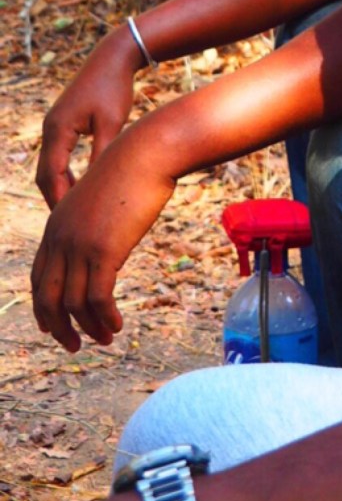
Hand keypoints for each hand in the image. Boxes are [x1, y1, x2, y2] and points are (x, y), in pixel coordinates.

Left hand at [31, 132, 175, 351]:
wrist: (145, 154)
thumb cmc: (131, 173)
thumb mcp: (100, 201)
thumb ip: (91, 225)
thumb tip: (99, 247)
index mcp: (55, 226)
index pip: (38, 278)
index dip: (43, 307)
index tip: (54, 326)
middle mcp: (59, 239)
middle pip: (47, 297)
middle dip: (58, 327)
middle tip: (74, 346)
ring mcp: (79, 246)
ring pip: (73, 303)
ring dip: (88, 327)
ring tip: (105, 338)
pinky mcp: (103, 251)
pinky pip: (98, 297)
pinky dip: (104, 317)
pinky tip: (116, 325)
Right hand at [36, 25, 140, 207]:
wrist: (113, 58)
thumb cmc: (115, 88)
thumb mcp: (112, 123)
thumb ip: (102, 153)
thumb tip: (98, 185)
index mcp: (58, 129)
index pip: (51, 174)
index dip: (59, 199)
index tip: (69, 221)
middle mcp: (51, 128)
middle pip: (45, 174)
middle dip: (55, 198)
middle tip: (68, 224)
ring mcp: (55, 125)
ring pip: (50, 165)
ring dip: (60, 187)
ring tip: (73, 211)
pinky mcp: (64, 122)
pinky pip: (58, 155)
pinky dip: (65, 173)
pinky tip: (80, 185)